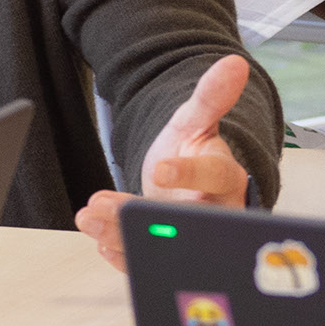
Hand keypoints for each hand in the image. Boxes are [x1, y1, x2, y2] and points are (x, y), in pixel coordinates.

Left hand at [79, 54, 258, 269]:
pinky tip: (102, 241)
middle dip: (144, 215)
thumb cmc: (196, 153)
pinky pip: (150, 261)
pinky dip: (124, 256)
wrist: (185, 182)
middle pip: (185, 218)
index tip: (161, 170)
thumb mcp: (197, 121)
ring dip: (123, 234)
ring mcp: (192, 238)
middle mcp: (215, 213)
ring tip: (91, 217)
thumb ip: (211, 96)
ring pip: (164, 243)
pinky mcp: (171, 254)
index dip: (189, 174)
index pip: (215, 176)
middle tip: (105, 205)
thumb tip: (233, 63)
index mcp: (227, 179)